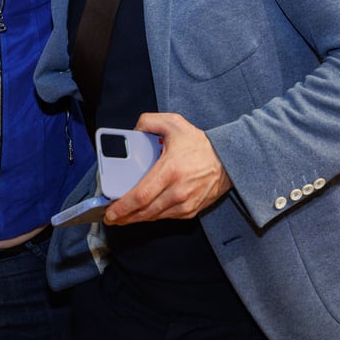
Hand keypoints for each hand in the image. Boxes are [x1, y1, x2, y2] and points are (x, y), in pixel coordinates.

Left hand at [103, 112, 230, 223]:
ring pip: (155, 217)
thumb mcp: (174, 123)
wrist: (229, 160)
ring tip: (123, 216)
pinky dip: (153, 216)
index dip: (122, 207)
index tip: (109, 211)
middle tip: (110, 217)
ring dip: (137, 218)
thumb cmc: (200, 144)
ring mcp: (185, 204)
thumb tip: (134, 130)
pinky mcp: (191, 210)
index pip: (140, 196)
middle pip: (144, 212)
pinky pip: (167, 217)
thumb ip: (149, 121)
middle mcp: (177, 191)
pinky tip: (144, 212)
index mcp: (169, 171)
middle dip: (124, 217)